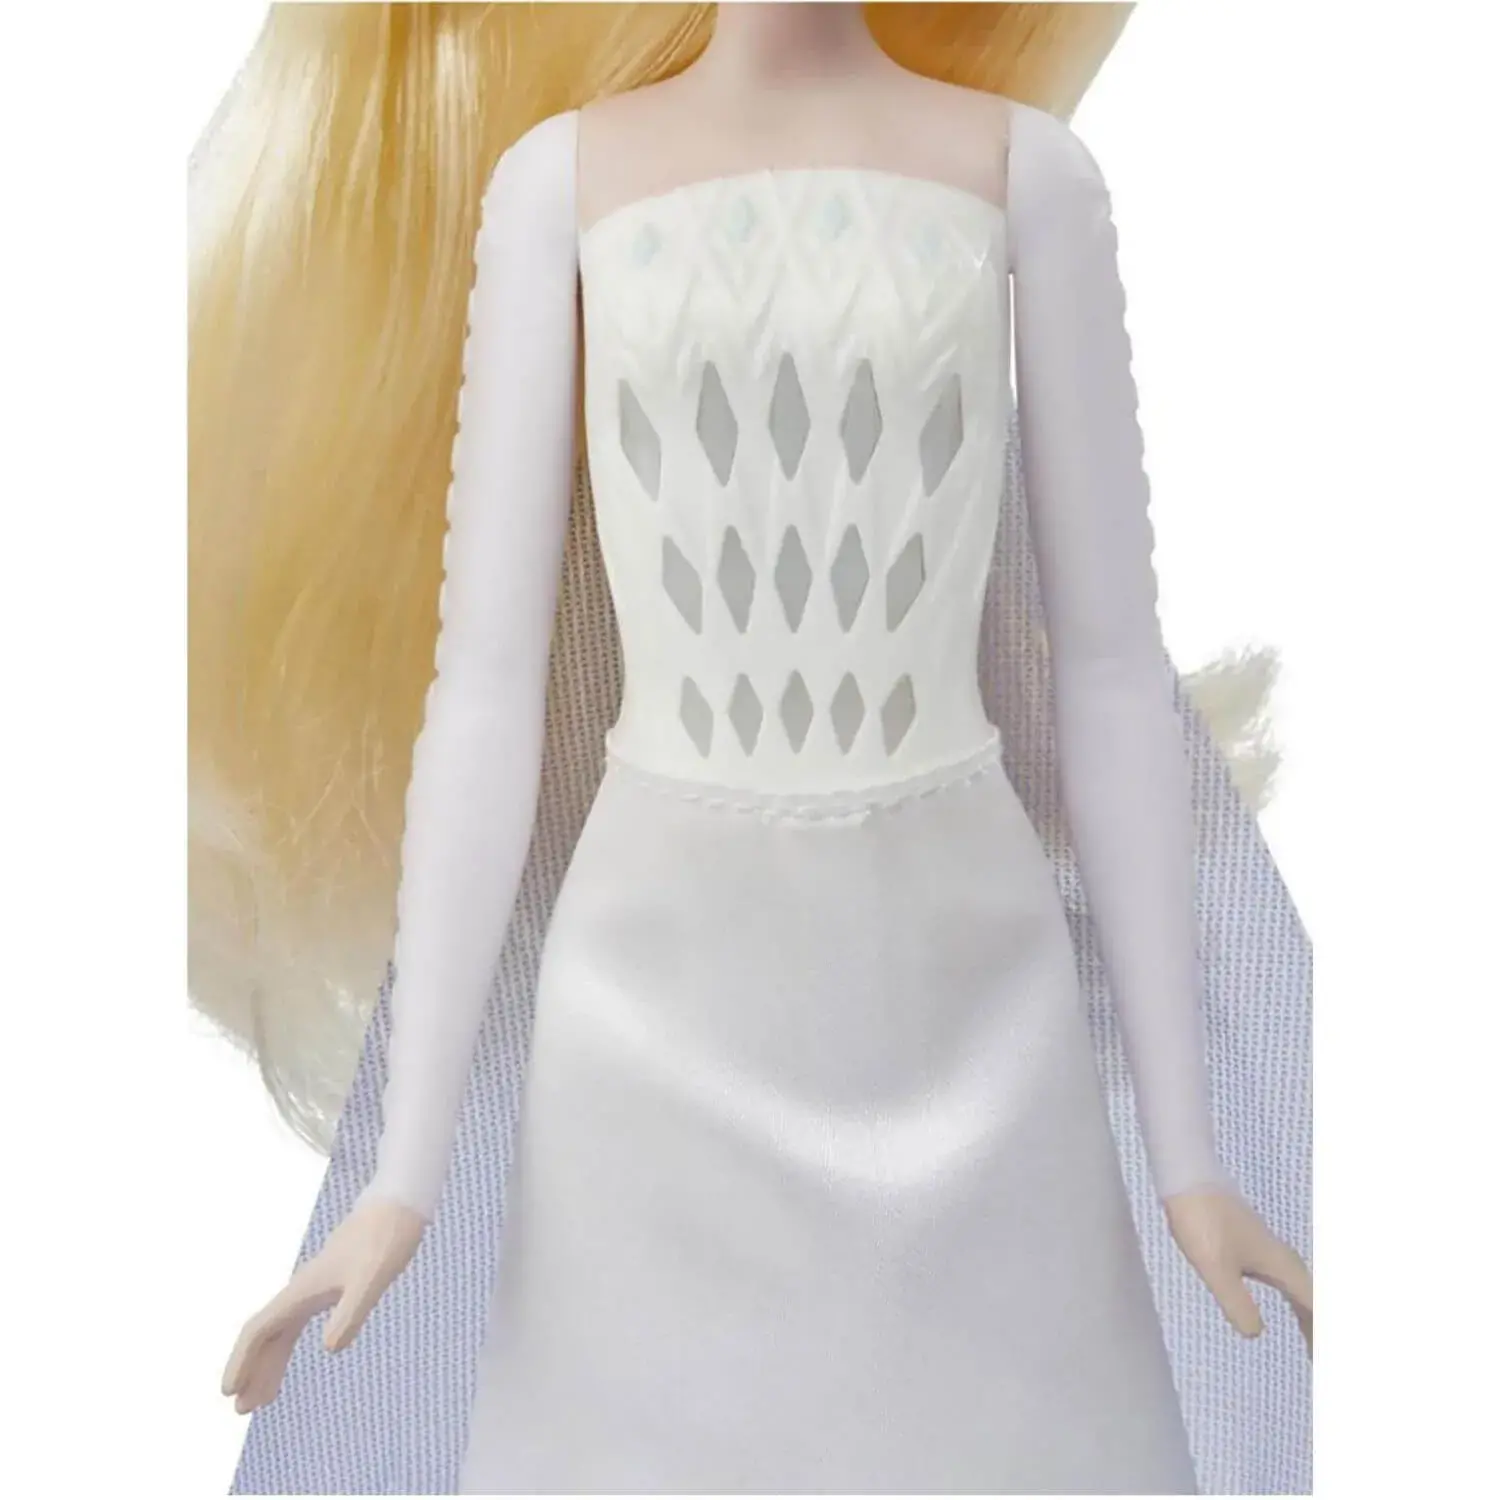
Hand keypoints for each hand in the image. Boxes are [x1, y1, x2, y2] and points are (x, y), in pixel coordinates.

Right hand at [221, 1197, 426, 1413]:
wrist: (398, 1206)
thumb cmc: (385, 1240)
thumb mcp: (373, 1279)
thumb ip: (352, 1312)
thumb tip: (329, 1349)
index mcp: (302, 1290)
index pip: (260, 1330)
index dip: (242, 1360)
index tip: (230, 1391)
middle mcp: (300, 1290)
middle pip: (265, 1335)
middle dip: (251, 1371)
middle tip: (242, 1409)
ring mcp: (313, 1288)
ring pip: (280, 1332)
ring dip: (267, 1364)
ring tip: (262, 1400)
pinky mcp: (329, 1286)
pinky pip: (296, 1323)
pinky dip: (287, 1347)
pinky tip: (287, 1361)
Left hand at [1165, 1187, 1312, 1350]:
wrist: (1189, 1178)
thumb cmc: (1204, 1222)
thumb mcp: (1217, 1269)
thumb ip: (1238, 1304)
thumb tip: (1256, 1334)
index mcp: (1284, 1267)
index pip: (1317, 1310)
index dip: (1325, 1337)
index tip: (1330, 1362)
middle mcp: (1284, 1260)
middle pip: (1314, 1302)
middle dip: (1322, 1330)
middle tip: (1325, 1360)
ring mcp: (1271, 1252)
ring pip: (1302, 1291)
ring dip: (1312, 1317)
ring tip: (1316, 1344)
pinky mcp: (1255, 1248)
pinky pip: (1288, 1284)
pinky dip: (1297, 1303)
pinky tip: (1292, 1309)